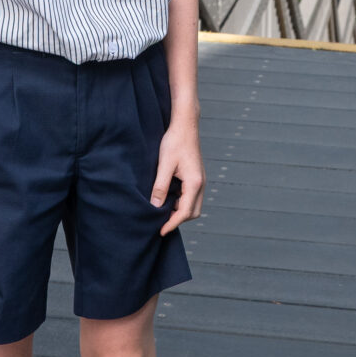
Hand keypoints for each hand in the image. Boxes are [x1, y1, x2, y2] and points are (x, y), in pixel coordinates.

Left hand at [153, 115, 205, 236]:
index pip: (184, 212)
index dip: (172, 224)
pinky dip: (181, 203)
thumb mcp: (164, 164)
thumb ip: (160, 187)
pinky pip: (191, 197)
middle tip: (159, 222)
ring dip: (179, 212)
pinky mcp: (196, 177)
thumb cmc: (175, 142)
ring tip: (162, 212)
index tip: (160, 231)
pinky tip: (168, 199)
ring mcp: (200, 180)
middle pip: (192, 212)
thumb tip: (155, 206)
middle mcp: (200, 184)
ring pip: (193, 205)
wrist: (185, 125)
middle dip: (177, 220)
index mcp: (194, 183)